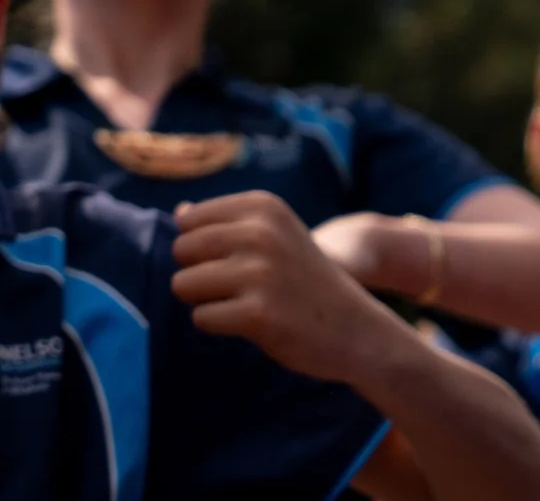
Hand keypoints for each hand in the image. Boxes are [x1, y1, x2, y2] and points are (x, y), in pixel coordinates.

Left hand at [173, 191, 402, 385]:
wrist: (360, 332)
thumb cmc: (305, 282)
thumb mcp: (276, 237)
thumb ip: (226, 224)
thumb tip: (179, 213)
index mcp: (262, 207)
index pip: (187, 221)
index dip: (201, 248)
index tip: (238, 261)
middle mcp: (259, 233)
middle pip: (181, 251)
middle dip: (198, 274)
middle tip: (240, 288)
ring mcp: (260, 273)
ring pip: (182, 285)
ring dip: (206, 302)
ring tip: (245, 305)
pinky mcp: (258, 314)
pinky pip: (202, 317)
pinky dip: (218, 326)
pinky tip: (253, 325)